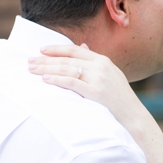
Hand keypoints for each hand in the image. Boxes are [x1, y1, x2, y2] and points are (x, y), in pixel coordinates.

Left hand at [28, 45, 144, 129]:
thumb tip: (82, 47)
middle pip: (67, 59)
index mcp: (103, 60)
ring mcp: (99, 78)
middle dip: (46, 60)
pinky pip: (72, 82)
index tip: (41, 50)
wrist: (133, 115)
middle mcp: (101, 66)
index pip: (75, 50)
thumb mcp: (109, 74)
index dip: (57, 49)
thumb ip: (94, 62)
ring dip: (47, 69)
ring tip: (32, 70)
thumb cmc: (119, 97)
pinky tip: (46, 79)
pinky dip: (57, 79)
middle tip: (29, 61)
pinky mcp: (96, 92)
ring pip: (67, 69)